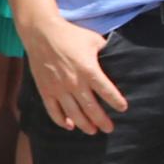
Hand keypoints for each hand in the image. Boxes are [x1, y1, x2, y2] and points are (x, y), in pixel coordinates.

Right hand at [21, 12, 127, 133]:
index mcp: (89, 70)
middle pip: (91, 108)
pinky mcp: (45, 89)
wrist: (41, 32)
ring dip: (84, 124)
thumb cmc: (69, 35)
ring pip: (73, 113)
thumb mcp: (93, 39)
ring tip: (93, 131)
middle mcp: (74, 82)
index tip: (122, 108)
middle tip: (109, 128)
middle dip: (102, 121)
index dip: (116, 102)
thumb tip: (117, 58)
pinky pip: (53, 110)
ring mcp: (58, 88)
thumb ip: (105, 51)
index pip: (107, 92)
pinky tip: (69, 126)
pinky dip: (61, 121)